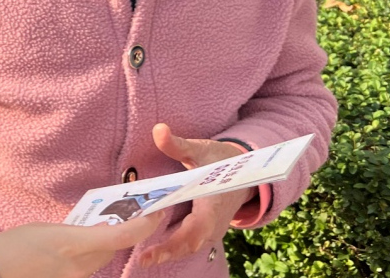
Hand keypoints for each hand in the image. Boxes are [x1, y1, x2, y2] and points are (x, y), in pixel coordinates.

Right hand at [0, 214, 159, 277]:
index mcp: (73, 245)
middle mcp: (79, 266)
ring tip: (99, 225)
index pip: (121, 236)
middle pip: (115, 248)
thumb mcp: (46, 229)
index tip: (154, 213)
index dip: (143, 225)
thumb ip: (77, 229)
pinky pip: (89, 267)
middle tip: (127, 212)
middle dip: (123, 231)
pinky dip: (92, 253)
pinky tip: (79, 243)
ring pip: (103, 258)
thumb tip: (98, 229)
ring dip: (106, 242)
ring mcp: (75, 277)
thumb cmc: (12, 246)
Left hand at [135, 124, 254, 267]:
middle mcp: (214, 222)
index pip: (194, 231)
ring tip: (145, 258)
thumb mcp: (201, 149)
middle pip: (190, 244)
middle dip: (167, 253)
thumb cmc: (222, 159)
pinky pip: (191, 242)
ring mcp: (212, 228)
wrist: (247, 169)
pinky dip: (175, 247)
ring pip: (191, 246)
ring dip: (170, 253)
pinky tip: (154, 250)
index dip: (173, 244)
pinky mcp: (208, 228)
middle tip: (143, 260)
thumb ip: (178, 144)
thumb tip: (158, 130)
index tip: (150, 253)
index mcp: (213, 205)